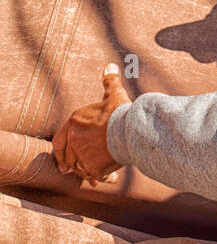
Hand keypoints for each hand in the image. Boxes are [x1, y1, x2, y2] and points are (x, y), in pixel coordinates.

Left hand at [53, 64, 131, 185]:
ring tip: (92, 174)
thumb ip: (109, 81)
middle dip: (71, 164)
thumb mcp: (114, 94)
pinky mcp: (93, 167)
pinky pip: (92, 175)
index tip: (61, 160)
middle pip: (68, 157)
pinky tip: (103, 178)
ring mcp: (82, 154)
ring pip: (79, 167)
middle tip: (72, 170)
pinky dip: (97, 177)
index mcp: (74, 122)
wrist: (131, 129)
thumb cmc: (121, 111)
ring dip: (85, 171)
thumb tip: (109, 66)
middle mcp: (74, 139)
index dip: (59, 152)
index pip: (58, 141)